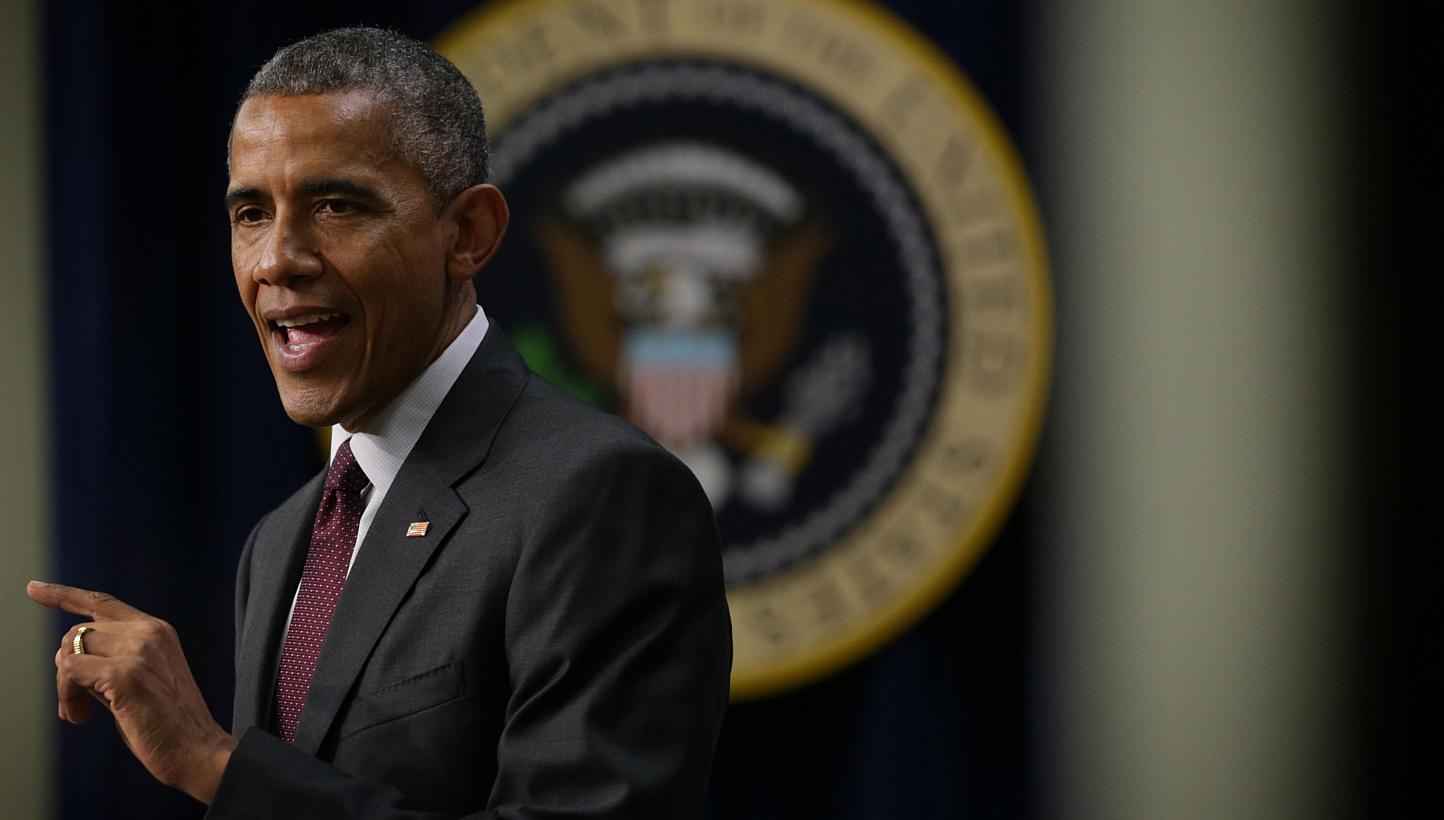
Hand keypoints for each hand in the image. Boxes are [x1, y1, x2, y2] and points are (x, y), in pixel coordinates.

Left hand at [27, 580, 236, 804]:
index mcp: (157, 630)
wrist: (198, 750)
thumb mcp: (142, 680)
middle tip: (76, 708)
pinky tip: (81, 717)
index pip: (102, 603)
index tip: (34, 588)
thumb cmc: (168, 725)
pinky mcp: (124, 673)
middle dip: (66, 670)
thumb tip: (68, 660)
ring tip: (80, 715)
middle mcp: (149, 632)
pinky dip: (66, 696)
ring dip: (64, 687)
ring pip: (69, 650)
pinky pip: (69, 672)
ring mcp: (138, 650)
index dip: (63, 595)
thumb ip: (111, 660)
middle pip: (77, 633)